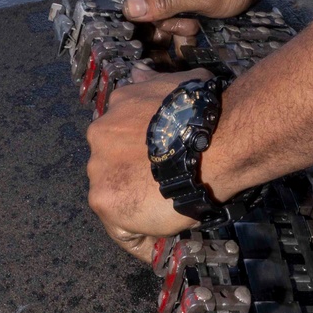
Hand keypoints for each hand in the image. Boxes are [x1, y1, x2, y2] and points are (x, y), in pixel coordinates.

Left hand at [86, 67, 213, 264]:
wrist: (214, 142)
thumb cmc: (202, 111)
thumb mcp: (177, 81)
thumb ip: (153, 82)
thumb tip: (141, 73)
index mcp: (115, 107)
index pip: (118, 138)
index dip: (139, 153)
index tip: (159, 164)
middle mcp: (98, 134)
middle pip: (112, 165)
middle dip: (134, 176)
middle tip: (165, 187)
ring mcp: (98, 168)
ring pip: (114, 196)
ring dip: (135, 206)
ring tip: (166, 215)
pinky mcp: (105, 200)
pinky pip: (122, 229)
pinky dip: (141, 237)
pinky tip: (161, 239)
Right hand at [123, 0, 266, 41]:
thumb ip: (165, 1)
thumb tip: (129, 8)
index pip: (133, 8)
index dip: (143, 27)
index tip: (165, 37)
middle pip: (148, 18)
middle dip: (166, 31)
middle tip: (192, 29)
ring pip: (163, 23)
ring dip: (177, 33)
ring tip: (198, 32)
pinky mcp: (188, 2)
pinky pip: (177, 22)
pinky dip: (185, 33)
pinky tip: (197, 38)